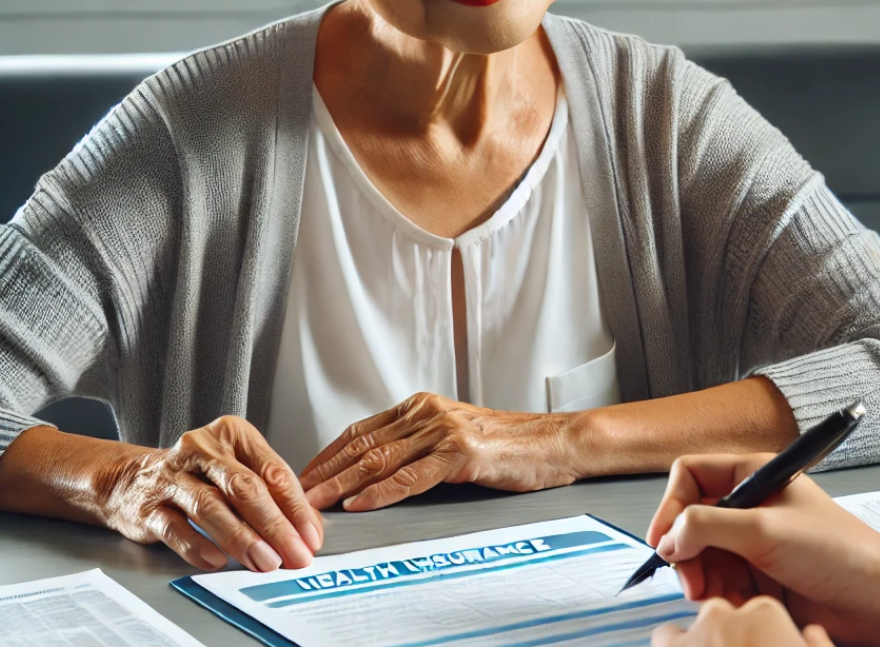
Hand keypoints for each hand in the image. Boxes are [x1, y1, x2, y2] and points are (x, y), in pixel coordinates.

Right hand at [99, 416, 324, 571]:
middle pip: (244, 487)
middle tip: (294, 553)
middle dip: (274, 524)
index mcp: (233, 434)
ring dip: (242, 538)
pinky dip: (198, 545)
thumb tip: (308, 528)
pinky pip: (175, 527)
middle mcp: (202, 449)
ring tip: (264, 561)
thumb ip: (271, 494)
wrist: (131, 479)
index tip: (311, 536)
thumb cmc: (197, 475)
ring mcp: (172, 476)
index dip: (295, 506)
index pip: (272, 470)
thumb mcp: (236, 469)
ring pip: (211, 506)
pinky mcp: (148, 505)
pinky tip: (218, 560)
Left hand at [300, 392, 576, 510]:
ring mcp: (444, 430)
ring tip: (315, 503)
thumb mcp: (454, 437)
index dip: (328, 455)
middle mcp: (428, 412)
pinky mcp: (461, 452)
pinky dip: (381, 492)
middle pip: (362, 445)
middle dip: (324, 471)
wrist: (555, 442)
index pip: (361, 431)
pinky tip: (360, 503)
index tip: (302, 476)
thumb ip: (417, 446)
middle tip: (293, 494)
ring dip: (341, 484)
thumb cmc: (509, 445)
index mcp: (422, 407)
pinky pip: (411, 476)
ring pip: (380, 460)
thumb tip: (376, 474)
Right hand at [645, 454, 879, 646]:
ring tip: (718, 600)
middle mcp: (749, 505)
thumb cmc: (838, 552)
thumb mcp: (765, 531)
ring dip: (705, 580)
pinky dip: (723, 597)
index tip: (662, 540)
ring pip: (705, 556)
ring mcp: (755, 542)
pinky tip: (739, 607)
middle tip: (691, 583)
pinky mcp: (762, 576)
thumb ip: (707, 525)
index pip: (690, 475)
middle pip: (692, 520)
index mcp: (751, 475)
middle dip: (687, 552)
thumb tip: (667, 536)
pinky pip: (724, 583)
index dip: (671, 504)